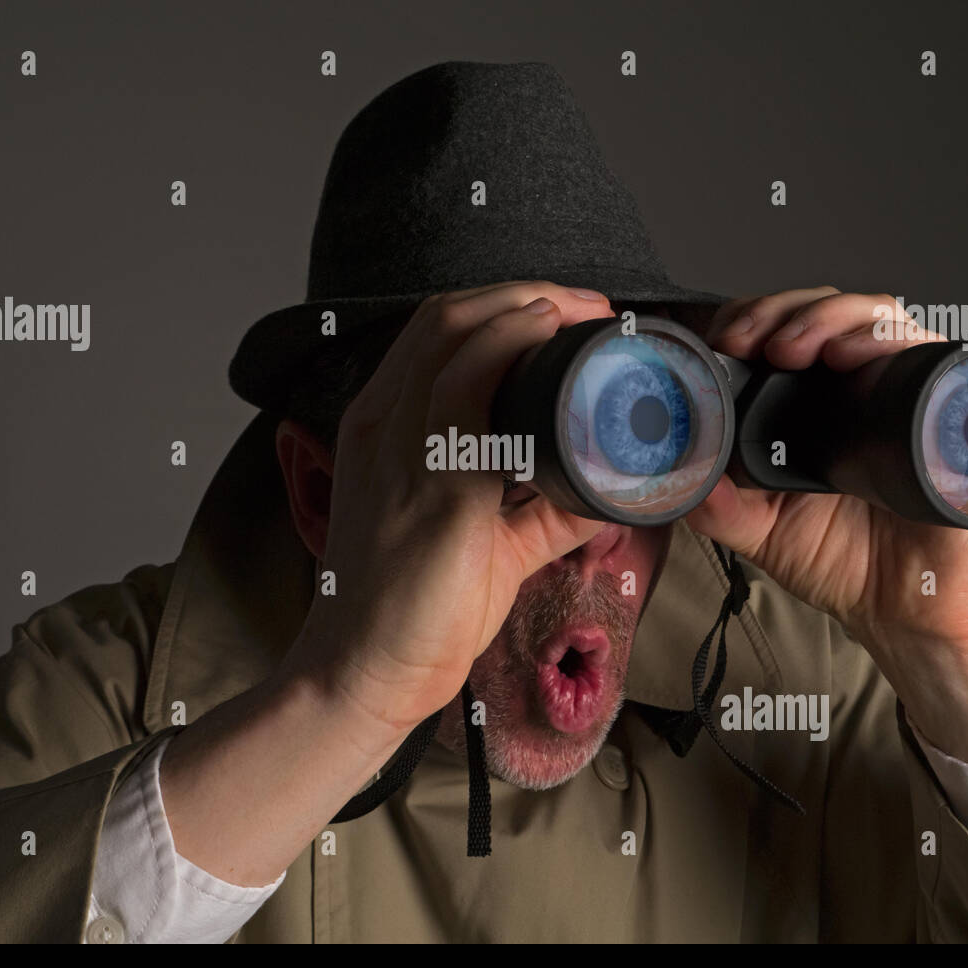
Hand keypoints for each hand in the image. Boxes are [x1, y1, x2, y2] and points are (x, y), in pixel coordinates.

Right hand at [291, 281, 613, 736]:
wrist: (364, 672)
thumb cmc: (413, 608)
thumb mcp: (486, 544)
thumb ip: (541, 514)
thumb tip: (604, 493)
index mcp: (385, 428)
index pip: (437, 333)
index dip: (506, 306)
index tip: (569, 315)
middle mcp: (383, 423)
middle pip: (448, 315)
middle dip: (528, 294)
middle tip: (591, 310)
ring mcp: (402, 449)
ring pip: (455, 332)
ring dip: (530, 308)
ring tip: (586, 317)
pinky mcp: (434, 488)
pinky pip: (468, 393)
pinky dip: (513, 353)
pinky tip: (553, 348)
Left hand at [685, 288, 967, 766]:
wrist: (906, 611)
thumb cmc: (842, 561)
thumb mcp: (760, 530)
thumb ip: (715, 505)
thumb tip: (675, 474)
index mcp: (818, 401)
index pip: (789, 327)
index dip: (755, 318)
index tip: (721, 339)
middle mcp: (865, 386)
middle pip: (831, 309)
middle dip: (783, 312)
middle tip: (748, 338)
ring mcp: (909, 394)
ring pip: (878, 317)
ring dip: (830, 317)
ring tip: (793, 347)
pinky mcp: (950, 415)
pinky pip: (930, 358)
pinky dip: (891, 342)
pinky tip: (855, 355)